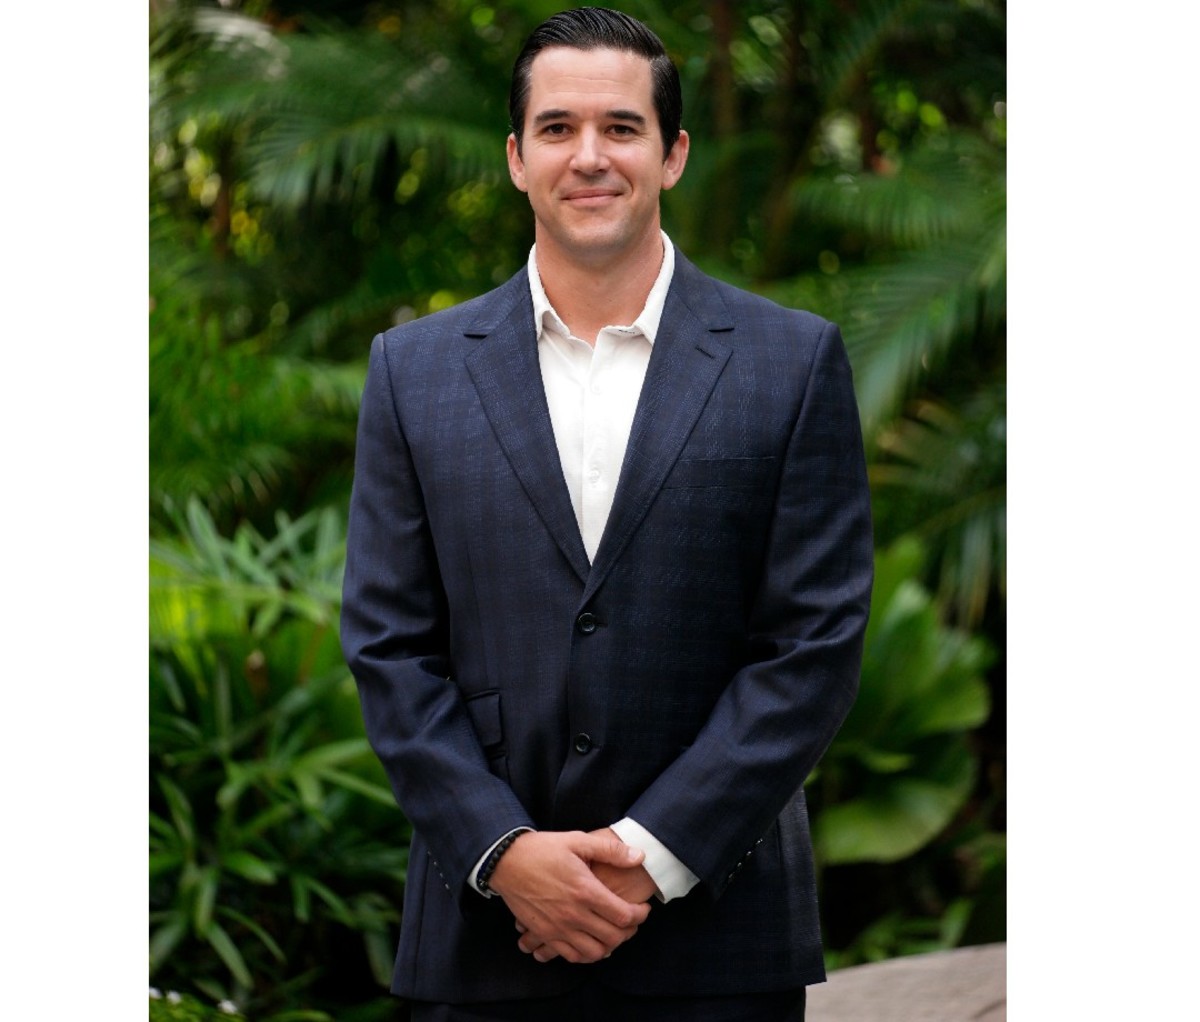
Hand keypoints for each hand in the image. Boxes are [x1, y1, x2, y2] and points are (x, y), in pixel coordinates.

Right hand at [488, 830, 650, 963]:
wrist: (506, 861)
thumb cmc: (543, 849)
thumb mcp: (578, 840)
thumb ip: (610, 850)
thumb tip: (639, 856)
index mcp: (585, 890)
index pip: (623, 915)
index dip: (640, 915)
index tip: (643, 909)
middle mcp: (573, 914)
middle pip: (612, 937)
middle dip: (629, 932)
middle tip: (632, 922)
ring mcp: (558, 928)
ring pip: (594, 952)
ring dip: (609, 946)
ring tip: (613, 933)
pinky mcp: (544, 934)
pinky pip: (571, 956)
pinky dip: (586, 954)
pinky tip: (590, 942)